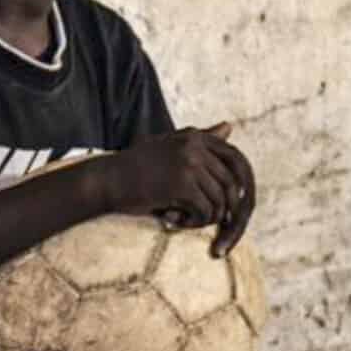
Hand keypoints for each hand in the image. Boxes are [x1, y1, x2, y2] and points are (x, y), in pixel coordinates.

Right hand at [108, 123, 256, 255]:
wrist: (107, 180)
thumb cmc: (137, 166)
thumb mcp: (170, 145)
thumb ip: (201, 139)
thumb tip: (229, 126)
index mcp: (196, 136)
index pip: (238, 160)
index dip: (243, 186)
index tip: (233, 206)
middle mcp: (196, 146)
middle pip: (233, 185)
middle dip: (230, 211)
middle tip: (216, 225)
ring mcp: (189, 163)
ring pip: (220, 201)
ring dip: (208, 218)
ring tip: (187, 220)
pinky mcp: (182, 183)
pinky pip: (206, 211)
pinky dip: (195, 222)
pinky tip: (175, 220)